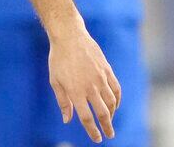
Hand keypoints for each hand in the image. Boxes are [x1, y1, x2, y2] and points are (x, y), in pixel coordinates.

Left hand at [48, 27, 122, 142]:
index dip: (92, 131)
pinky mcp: (107, 71)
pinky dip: (118, 100)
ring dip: (112, 114)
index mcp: (76, 91)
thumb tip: (68, 120)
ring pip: (112, 102)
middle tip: (109, 135)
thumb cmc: (58, 60)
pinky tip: (115, 105)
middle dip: (107, 127)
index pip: (86, 118)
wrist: (69, 37)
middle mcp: (90, 87)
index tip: (97, 139)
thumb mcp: (55, 81)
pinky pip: (116, 90)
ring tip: (109, 121)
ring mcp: (101, 79)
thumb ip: (63, 102)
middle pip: (103, 113)